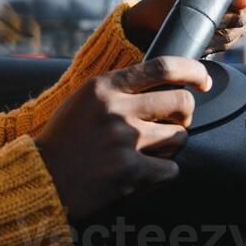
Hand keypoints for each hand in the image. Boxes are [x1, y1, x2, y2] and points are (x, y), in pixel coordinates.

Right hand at [34, 57, 211, 221]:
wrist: (41, 178)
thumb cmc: (66, 139)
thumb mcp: (85, 99)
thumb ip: (120, 88)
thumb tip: (167, 82)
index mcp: (105, 86)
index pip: (163, 67)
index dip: (193, 71)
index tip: (203, 80)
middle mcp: (117, 110)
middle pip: (182, 103)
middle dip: (185, 116)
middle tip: (176, 124)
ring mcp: (125, 141)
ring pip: (179, 138)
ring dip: (170, 147)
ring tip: (148, 153)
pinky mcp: (130, 172)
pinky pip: (171, 170)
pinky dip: (162, 173)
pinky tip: (143, 174)